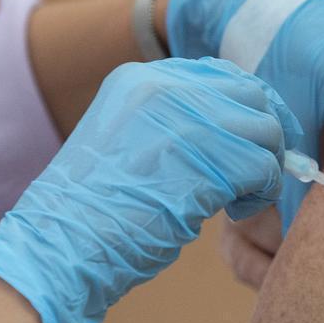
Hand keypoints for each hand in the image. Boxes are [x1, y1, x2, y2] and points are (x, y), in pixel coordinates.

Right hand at [0, 58, 300, 322]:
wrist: (59, 247)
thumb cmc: (89, 215)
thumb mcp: (123, 144)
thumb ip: (170, 125)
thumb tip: (235, 131)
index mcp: (138, 78)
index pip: (219, 75)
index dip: (244, 110)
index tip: (249, 143)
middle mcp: (164, 86)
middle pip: (250, 93)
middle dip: (264, 134)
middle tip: (256, 173)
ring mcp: (186, 119)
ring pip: (264, 129)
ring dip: (265, 167)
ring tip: (241, 199)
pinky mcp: (207, 158)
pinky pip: (264, 167)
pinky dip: (262, 194)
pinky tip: (237, 214)